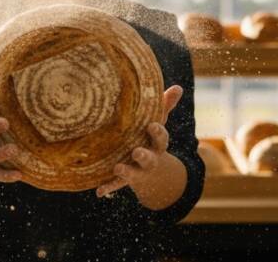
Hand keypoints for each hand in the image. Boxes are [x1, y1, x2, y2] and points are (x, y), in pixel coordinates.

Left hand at [95, 85, 184, 203]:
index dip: (157, 133)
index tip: (152, 125)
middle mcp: (149, 159)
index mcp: (157, 144)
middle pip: (149, 158)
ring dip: (126, 171)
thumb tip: (178, 87)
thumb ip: (165, 105)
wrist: (152, 172)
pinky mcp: (124, 180)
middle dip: (144, 155)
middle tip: (136, 151)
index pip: (160, 138)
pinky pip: (116, 185)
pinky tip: (99, 191)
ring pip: (133, 173)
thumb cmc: (150, 138)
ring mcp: (137, 171)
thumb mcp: (158, 122)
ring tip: (118, 168)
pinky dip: (108, 188)